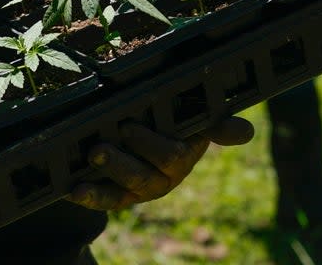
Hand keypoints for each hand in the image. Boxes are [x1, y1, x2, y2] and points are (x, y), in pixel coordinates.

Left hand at [67, 116, 253, 211]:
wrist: (156, 141)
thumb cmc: (179, 126)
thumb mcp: (198, 122)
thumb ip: (218, 125)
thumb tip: (247, 132)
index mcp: (182, 157)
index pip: (171, 155)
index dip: (150, 145)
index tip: (128, 128)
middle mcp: (162, 178)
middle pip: (143, 175)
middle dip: (121, 161)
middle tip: (99, 146)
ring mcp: (140, 190)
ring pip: (124, 189)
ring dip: (105, 177)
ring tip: (90, 158)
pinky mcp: (120, 197)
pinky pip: (106, 200)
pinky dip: (89, 197)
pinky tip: (73, 190)